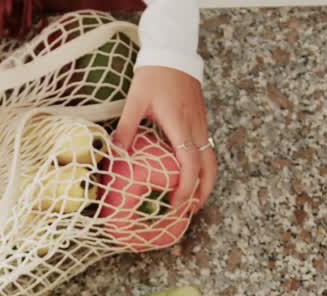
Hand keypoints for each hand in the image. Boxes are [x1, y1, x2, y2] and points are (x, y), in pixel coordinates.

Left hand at [113, 66, 216, 209]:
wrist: (173, 53)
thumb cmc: (154, 75)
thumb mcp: (135, 100)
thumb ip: (127, 127)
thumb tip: (115, 152)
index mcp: (180, 125)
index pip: (190, 163)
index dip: (185, 187)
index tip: (175, 204)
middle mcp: (196, 128)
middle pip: (209, 167)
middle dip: (203, 192)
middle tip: (190, 211)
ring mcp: (201, 124)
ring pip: (211, 160)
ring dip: (206, 182)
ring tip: (193, 199)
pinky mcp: (201, 121)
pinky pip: (207, 150)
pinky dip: (203, 168)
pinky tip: (191, 176)